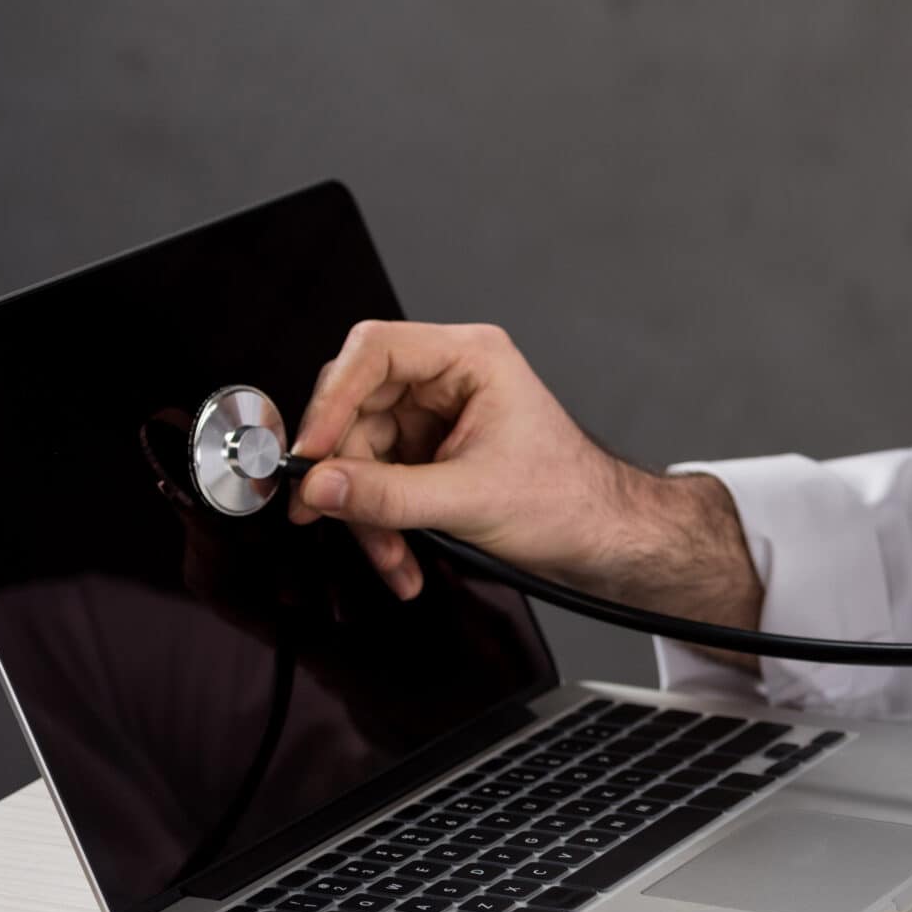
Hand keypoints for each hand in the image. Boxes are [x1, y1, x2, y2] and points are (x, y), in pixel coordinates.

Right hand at [286, 321, 761, 636]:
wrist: (602, 539)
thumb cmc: (568, 499)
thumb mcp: (469, 499)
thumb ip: (386, 494)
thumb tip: (318, 486)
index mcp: (472, 358)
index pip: (376, 351)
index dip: (332, 399)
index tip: (309, 451)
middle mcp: (449, 377)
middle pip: (357, 406)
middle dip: (344, 472)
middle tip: (320, 513)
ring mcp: (436, 416)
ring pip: (360, 453)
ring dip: (364, 513)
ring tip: (389, 557)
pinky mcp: (429, 453)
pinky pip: (378, 480)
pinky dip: (380, 524)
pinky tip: (399, 560)